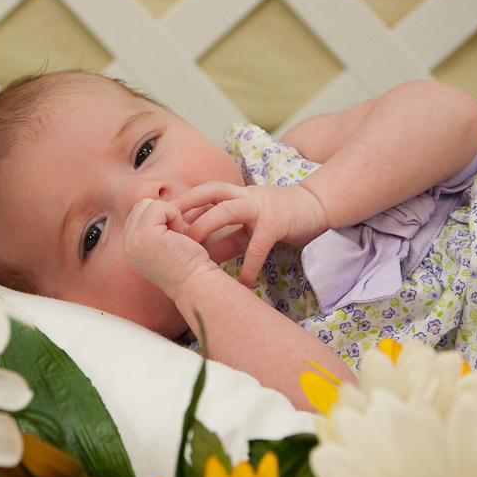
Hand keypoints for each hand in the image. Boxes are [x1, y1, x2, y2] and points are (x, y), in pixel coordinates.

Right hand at [121, 198, 219, 299]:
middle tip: (175, 237)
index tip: (171, 239)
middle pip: (141, 206)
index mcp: (129, 247)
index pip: (138, 214)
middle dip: (162, 214)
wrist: (196, 282)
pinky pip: (159, 207)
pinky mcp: (144, 235)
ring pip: (148, 204)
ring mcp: (132, 240)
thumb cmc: (188, 264)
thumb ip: (152, 227)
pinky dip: (174, 215)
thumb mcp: (163, 244)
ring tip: (176, 237)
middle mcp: (126, 245)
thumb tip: (154, 204)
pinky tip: (179, 236)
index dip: (160, 218)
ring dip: (168, 215)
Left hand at [172, 182, 327, 286]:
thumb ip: (225, 240)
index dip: (182, 203)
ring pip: (228, 210)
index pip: (203, 194)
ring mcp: (260, 208)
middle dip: (187, 207)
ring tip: (193, 249)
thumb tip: (199, 258)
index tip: (159, 217)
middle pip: (210, 193)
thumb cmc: (278, 218)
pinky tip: (241, 283)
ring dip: (208, 226)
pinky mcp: (277, 222)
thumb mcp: (248, 228)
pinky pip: (258, 244)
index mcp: (235, 196)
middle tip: (167, 228)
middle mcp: (244, 197)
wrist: (316, 207)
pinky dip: (249, 265)